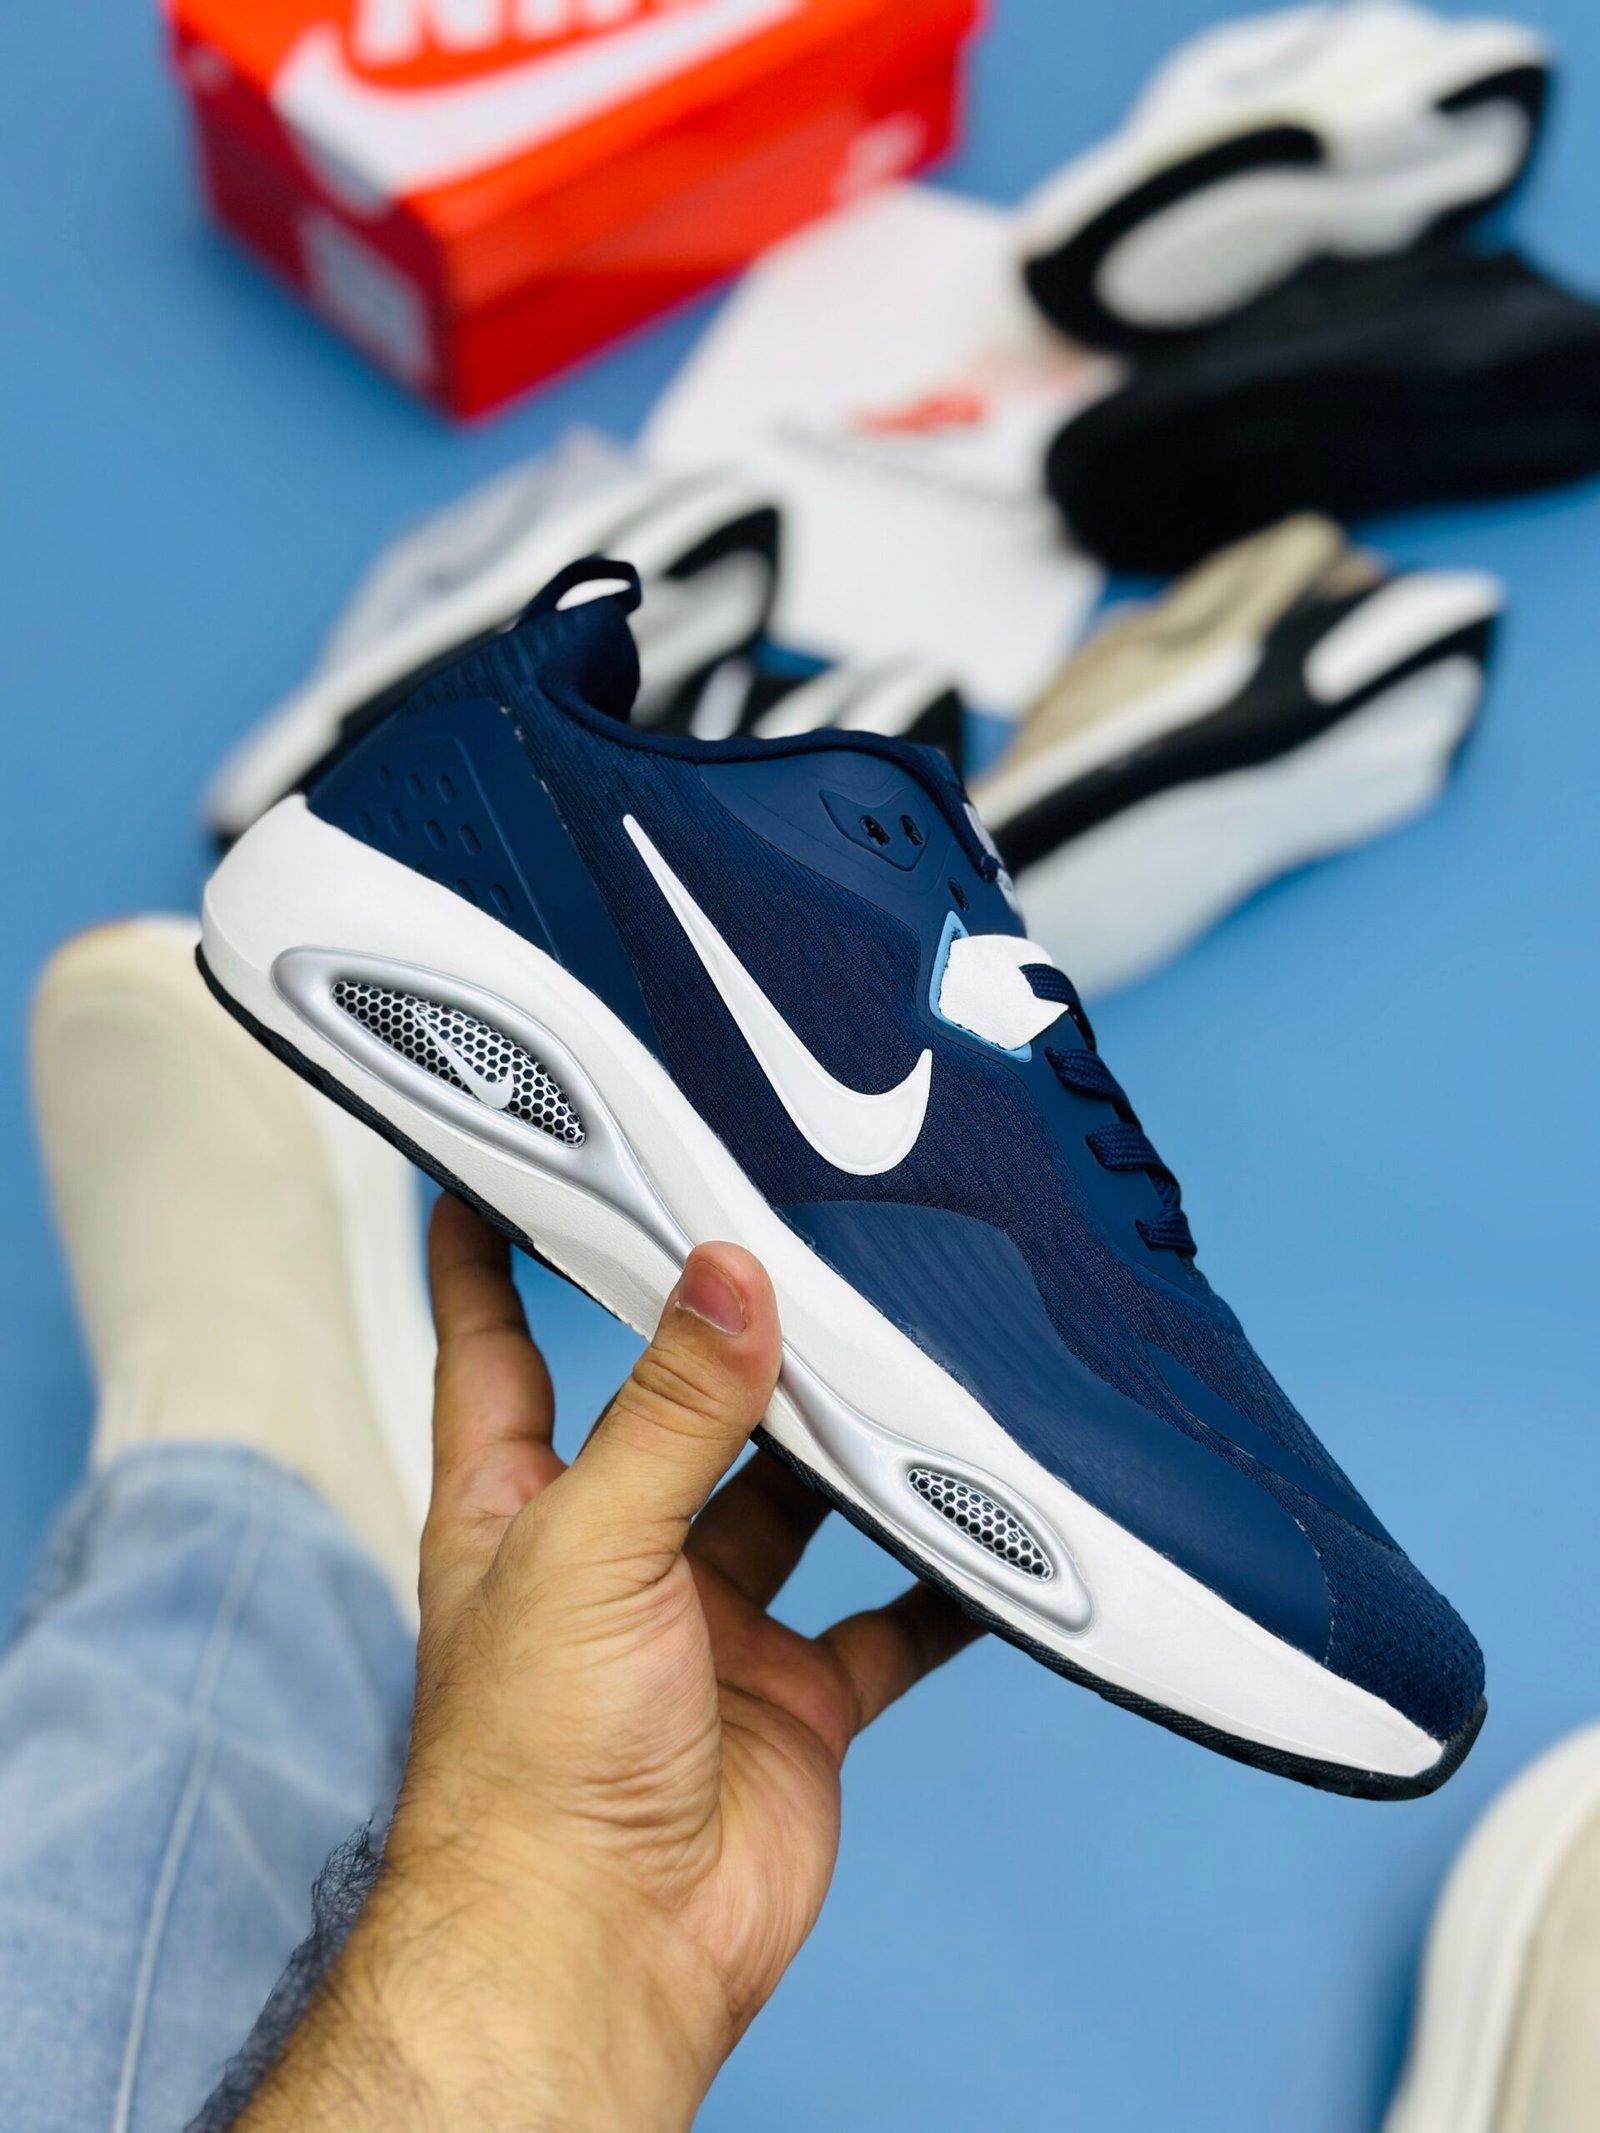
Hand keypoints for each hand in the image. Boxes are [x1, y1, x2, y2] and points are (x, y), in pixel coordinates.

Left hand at [243, 1196, 977, 2131]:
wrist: (599, 1956)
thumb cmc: (529, 1770)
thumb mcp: (591, 1546)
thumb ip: (671, 1411)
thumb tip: (730, 1276)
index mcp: (517, 1505)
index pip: (492, 1342)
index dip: (489, 1250)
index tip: (510, 1156)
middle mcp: (613, 1552)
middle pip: (675, 1409)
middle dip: (728, 1339)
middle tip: (796, 1238)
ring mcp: (708, 1628)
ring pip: (793, 1502)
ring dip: (848, 1445)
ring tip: (912, 1351)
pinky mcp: (796, 1698)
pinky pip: (888, 1622)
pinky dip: (941, 1579)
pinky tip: (987, 1522)